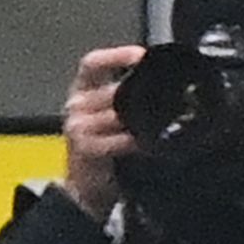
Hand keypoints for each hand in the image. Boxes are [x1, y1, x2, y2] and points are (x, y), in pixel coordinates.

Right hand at [58, 43, 148, 220]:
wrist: (84, 187)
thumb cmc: (102, 148)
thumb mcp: (110, 116)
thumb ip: (128, 98)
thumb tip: (162, 82)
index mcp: (82, 89)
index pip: (93, 63)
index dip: (116, 56)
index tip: (140, 55)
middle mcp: (76, 104)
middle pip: (112, 90)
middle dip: (140, 95)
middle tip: (167, 96)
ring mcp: (78, 126)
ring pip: (117, 114)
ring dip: (140, 120)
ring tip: (160, 123)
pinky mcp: (84, 148)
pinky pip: (115, 139)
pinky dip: (134, 141)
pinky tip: (146, 144)